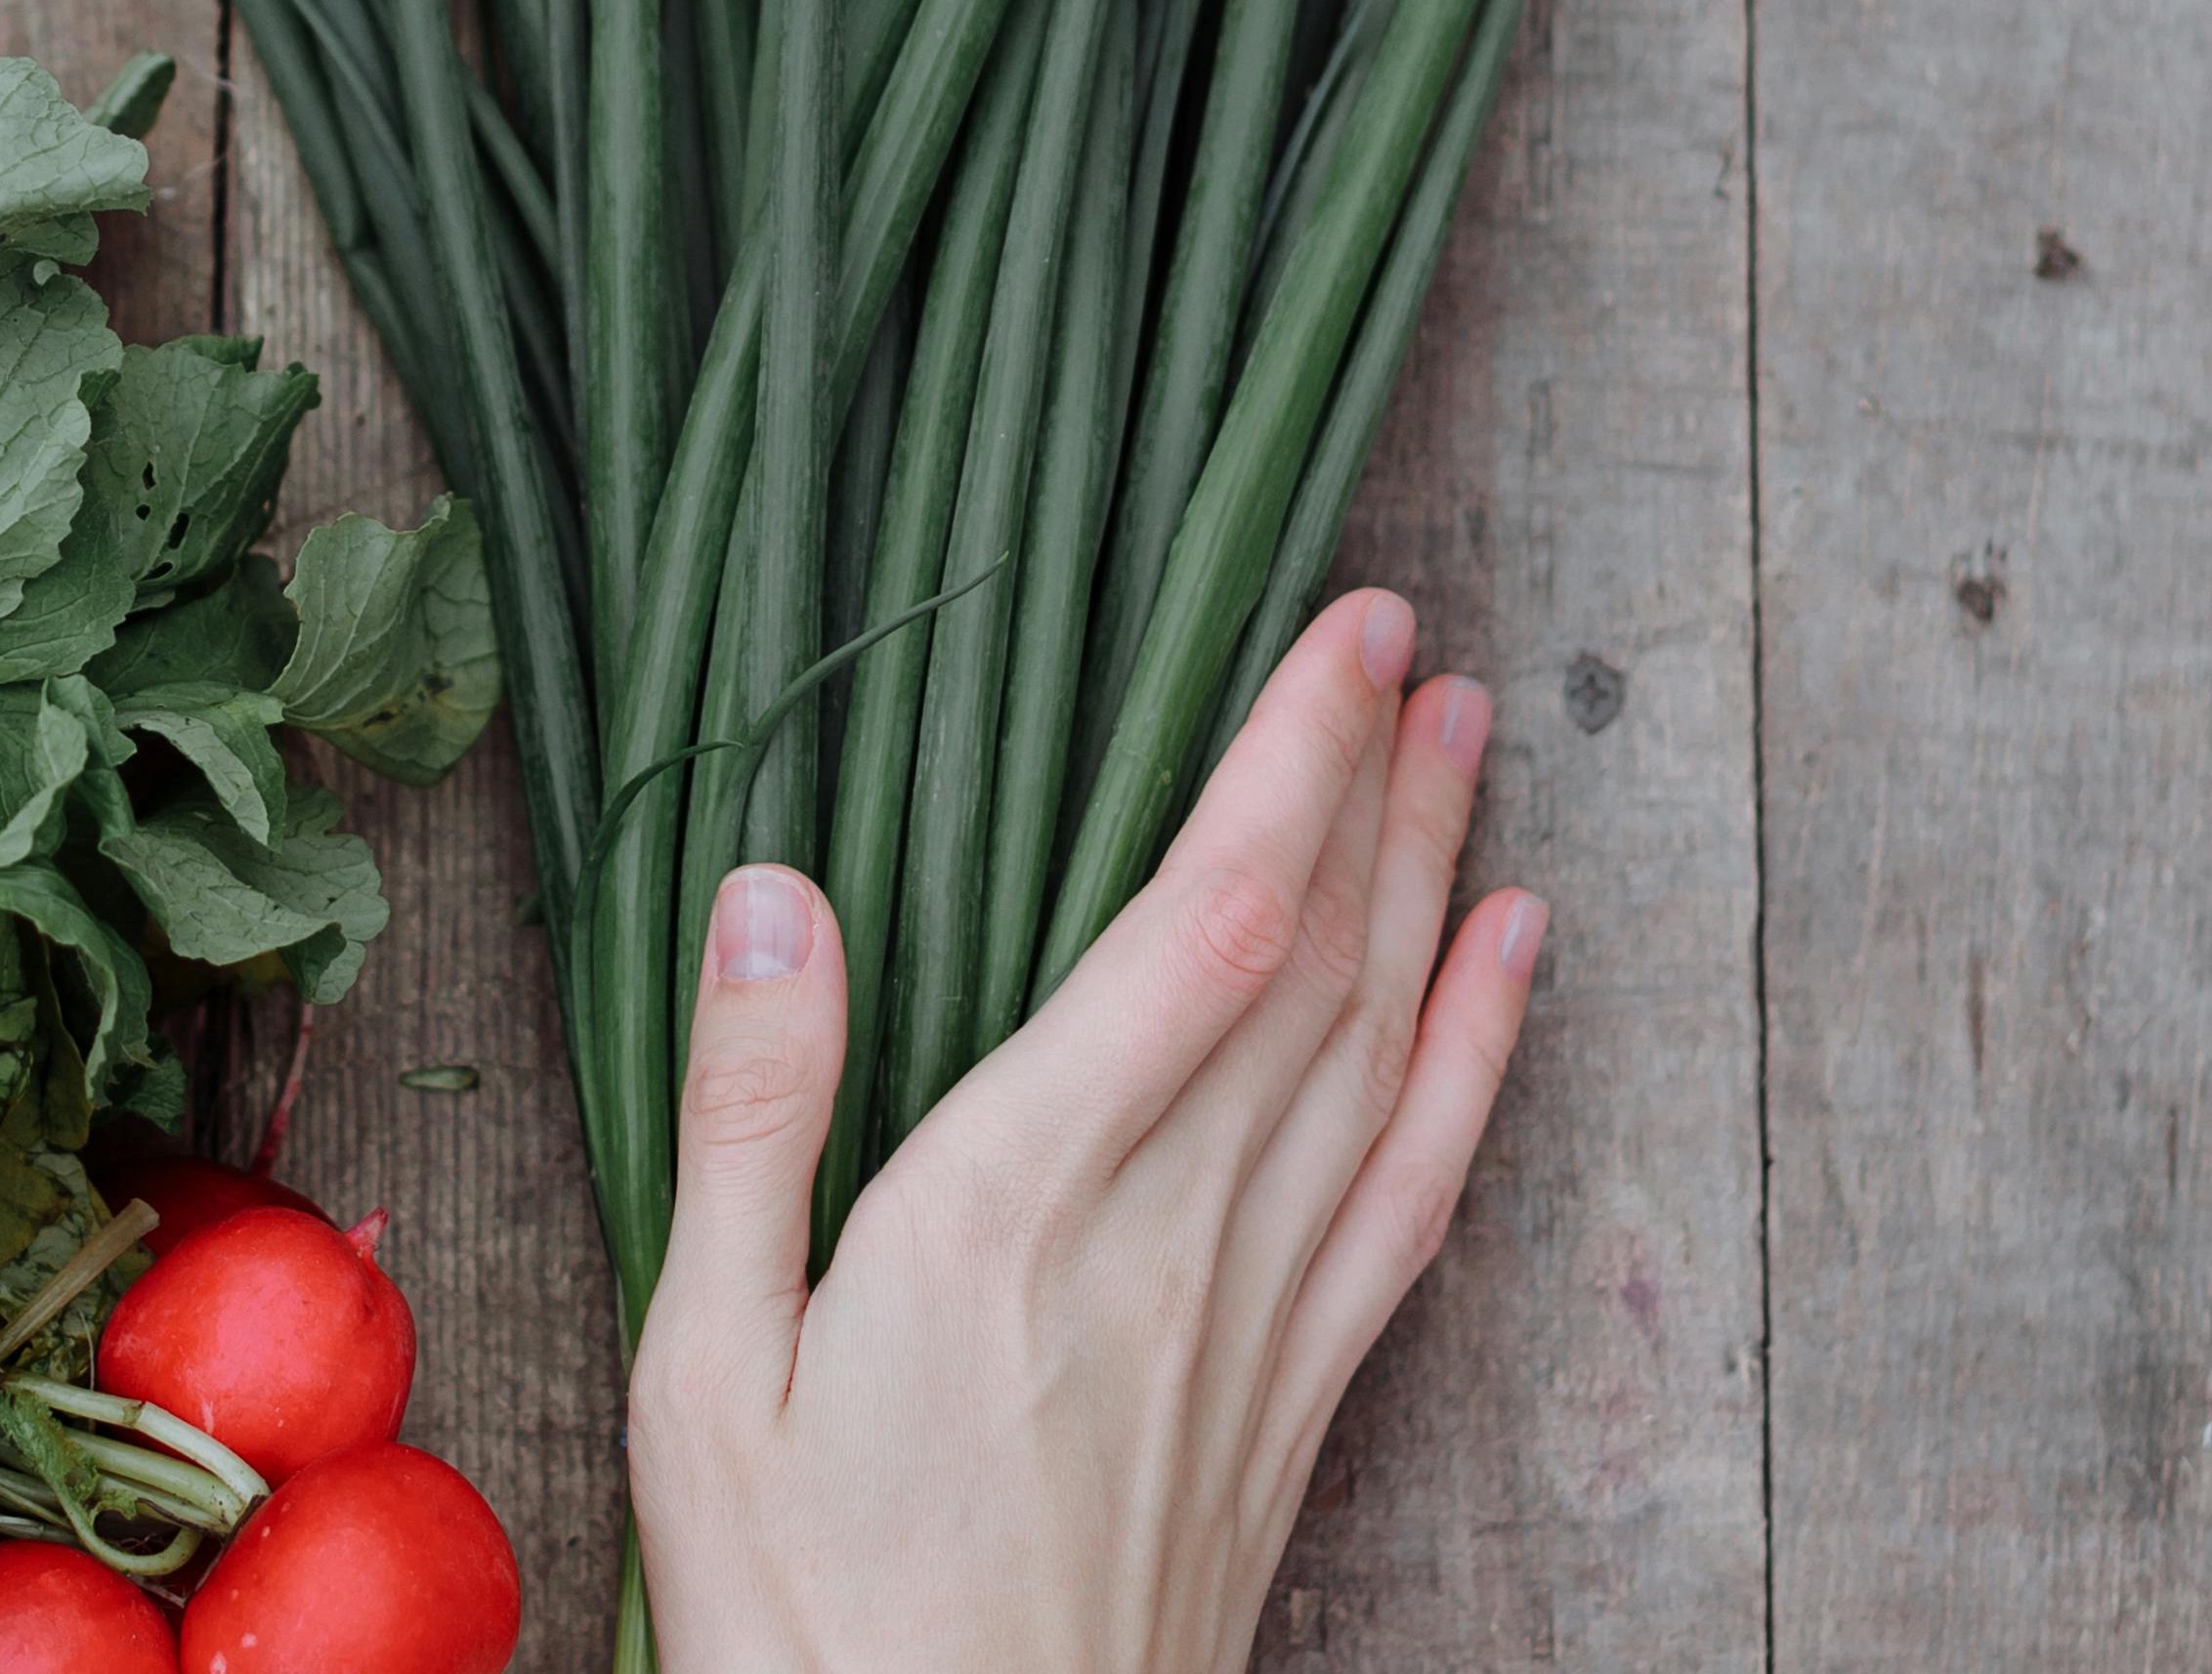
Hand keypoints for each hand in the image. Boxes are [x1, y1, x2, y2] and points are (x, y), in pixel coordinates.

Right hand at [628, 588, 1542, 1671]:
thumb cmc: (807, 1620)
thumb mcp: (704, 1370)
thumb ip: (753, 1121)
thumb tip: (775, 897)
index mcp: (1009, 1210)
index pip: (1200, 932)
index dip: (1285, 766)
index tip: (1340, 637)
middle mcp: (1167, 1245)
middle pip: (1314, 967)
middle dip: (1375, 784)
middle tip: (1424, 644)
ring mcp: (1252, 1326)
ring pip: (1379, 1057)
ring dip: (1436, 884)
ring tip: (1477, 749)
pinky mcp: (1292, 1404)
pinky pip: (1415, 1199)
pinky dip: (1476, 1066)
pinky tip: (1507, 974)